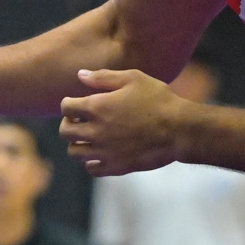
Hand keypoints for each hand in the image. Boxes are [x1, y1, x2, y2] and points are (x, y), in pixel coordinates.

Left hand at [60, 69, 184, 174]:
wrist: (179, 129)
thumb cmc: (158, 99)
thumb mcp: (133, 79)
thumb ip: (103, 77)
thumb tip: (80, 75)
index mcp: (97, 107)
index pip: (65, 107)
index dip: (68, 103)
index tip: (76, 103)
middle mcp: (96, 131)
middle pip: (65, 131)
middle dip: (68, 124)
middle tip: (79, 121)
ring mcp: (105, 151)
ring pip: (74, 153)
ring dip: (77, 144)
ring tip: (87, 138)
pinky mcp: (116, 166)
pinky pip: (91, 169)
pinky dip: (91, 162)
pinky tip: (100, 153)